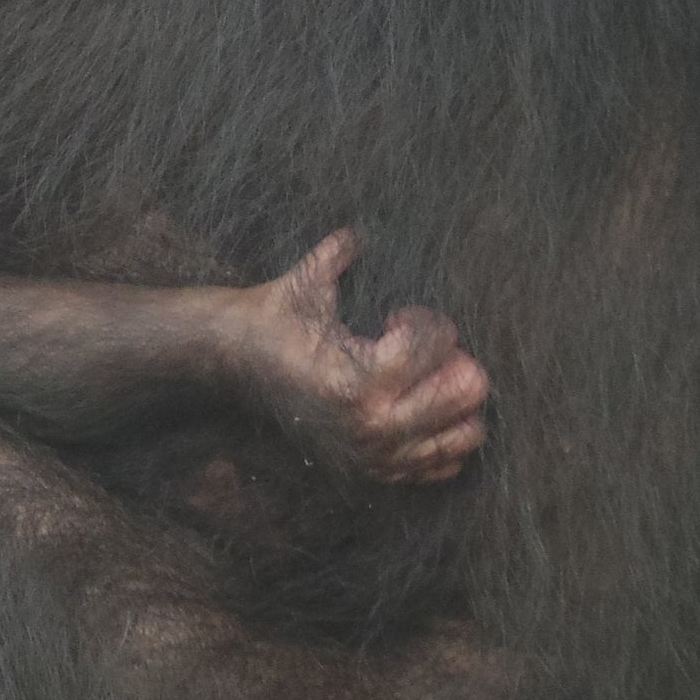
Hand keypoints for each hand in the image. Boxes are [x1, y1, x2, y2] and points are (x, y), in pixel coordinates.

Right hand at [233, 230, 489, 483]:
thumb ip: (340, 252)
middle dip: (450, 357)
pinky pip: (440, 464)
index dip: (425, 318)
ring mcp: (374, 453)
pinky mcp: (372, 468)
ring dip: (454, 398)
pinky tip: (417, 406)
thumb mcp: (307, 280)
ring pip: (465, 434)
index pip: (436, 344)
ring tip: (423, 377)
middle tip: (418, 346)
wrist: (234, 361)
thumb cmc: (275, 317)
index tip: (396, 315)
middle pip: (466, 391)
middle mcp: (372, 425)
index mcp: (358, 380)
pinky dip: (442, 435)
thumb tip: (362, 231)